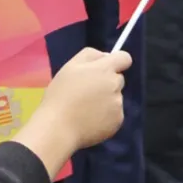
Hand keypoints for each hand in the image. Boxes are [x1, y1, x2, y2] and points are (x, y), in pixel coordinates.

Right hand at [13, 48, 131, 177]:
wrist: (58, 127)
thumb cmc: (61, 94)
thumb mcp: (70, 66)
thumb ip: (91, 55)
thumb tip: (107, 56)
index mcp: (105, 69)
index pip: (125, 58)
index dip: (117, 61)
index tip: (106, 68)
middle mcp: (115, 85)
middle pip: (118, 79)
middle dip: (107, 82)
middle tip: (87, 92)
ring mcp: (118, 104)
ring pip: (115, 97)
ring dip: (105, 100)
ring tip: (85, 109)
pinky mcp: (117, 121)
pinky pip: (114, 114)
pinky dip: (105, 116)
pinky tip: (89, 120)